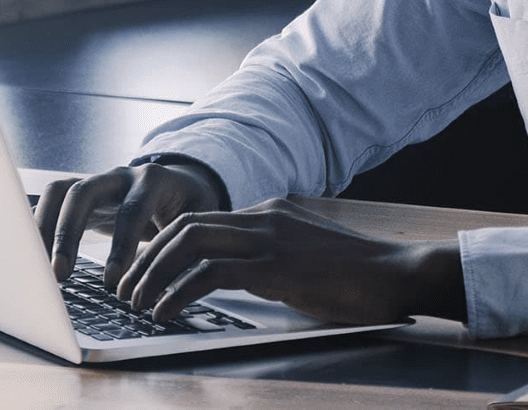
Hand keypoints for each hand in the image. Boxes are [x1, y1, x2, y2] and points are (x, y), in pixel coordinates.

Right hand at [34, 162, 225, 284]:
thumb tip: (172, 285)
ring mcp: (95, 181)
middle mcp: (119, 176)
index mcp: (154, 180)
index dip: (120, 244)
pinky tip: (32, 258)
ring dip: (43, 230)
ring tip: (37, 269)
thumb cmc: (189, 207)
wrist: (180, 183)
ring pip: (59, 193)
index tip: (111, 281)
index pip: (132, 209)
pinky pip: (50, 203)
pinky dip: (38, 228)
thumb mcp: (198, 219)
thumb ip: (185, 242)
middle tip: (60, 274)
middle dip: (67, 233)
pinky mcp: (78, 193)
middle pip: (83, 193)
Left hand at [115, 198, 465, 325]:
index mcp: (272, 213)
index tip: (144, 271)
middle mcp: (266, 217)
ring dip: (153, 274)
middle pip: (185, 225)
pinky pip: (209, 275)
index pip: (203, 220)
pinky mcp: (275, 268)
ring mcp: (270, 239)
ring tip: (136, 302)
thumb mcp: (310, 259)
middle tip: (126, 288)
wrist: (400, 274)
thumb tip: (242, 281)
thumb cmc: (363, 277)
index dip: (164, 245)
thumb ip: (275, 261)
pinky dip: (178, 293)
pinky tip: (165, 313)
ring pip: (188, 243)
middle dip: (147, 257)